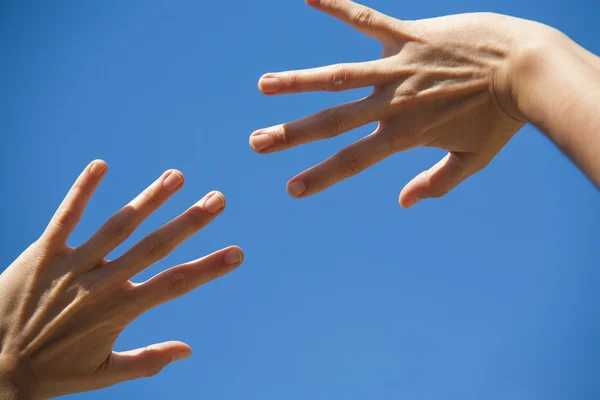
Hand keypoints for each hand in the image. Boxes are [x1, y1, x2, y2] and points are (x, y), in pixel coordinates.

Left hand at [0, 161, 243, 398]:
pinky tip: (101, 165)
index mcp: (120, 311)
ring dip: (149, 199)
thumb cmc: (52, 373)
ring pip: (117, 226)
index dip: (208, 268)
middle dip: (189, 222)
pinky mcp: (42, 254)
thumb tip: (188, 350)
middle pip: (153, 247)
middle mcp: (101, 285)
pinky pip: (65, 217)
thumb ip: (148, 361)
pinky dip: (82, 190)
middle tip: (217, 199)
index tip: (237, 253)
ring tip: (176, 176)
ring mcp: (71, 266)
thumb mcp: (104, 375)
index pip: (174, 285)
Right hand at [250, 0, 546, 206]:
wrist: (528, 68)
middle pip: (334, 122)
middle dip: (292, 134)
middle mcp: (393, 103)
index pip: (353, 161)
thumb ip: (437, 183)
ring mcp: (398, 67)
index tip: (290, 188)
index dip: (320, 177)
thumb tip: (404, 203)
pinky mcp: (409, 35)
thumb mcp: (473, 159)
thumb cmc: (500, 117)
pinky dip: (336, 5)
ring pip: (340, 75)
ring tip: (265, 84)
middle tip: (256, 142)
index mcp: (404, 134)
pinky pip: (366, 18)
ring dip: (299, 81)